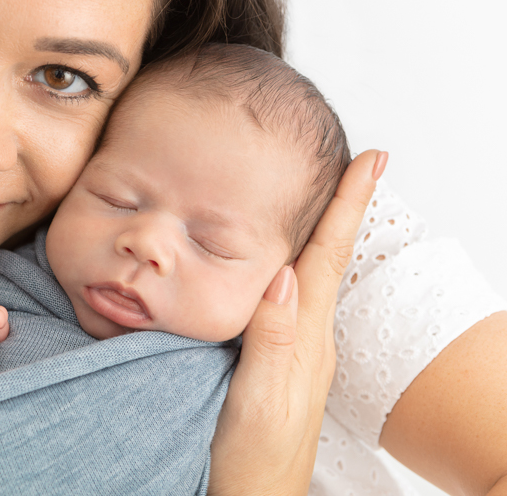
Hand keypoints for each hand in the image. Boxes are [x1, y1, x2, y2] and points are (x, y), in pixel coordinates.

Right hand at [207, 150, 385, 494]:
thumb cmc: (252, 462)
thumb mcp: (260, 402)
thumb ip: (274, 340)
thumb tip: (287, 273)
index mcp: (305, 340)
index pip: (327, 258)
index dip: (347, 207)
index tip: (371, 161)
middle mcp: (306, 339)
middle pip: (325, 258)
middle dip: (340, 207)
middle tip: (354, 162)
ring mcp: (294, 351)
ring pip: (309, 275)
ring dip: (320, 231)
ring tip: (324, 194)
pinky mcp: (275, 361)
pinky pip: (288, 299)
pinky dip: (293, 264)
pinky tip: (280, 260)